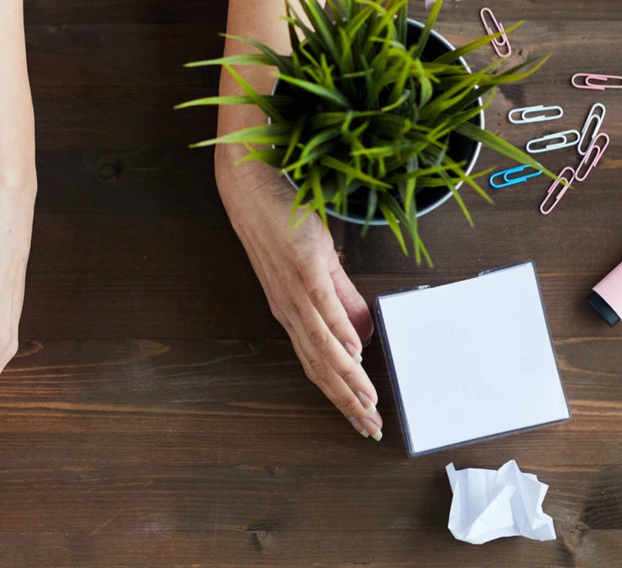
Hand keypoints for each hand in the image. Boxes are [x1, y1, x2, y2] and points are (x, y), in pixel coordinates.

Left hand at [217, 153, 382, 439]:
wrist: (252, 191)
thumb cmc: (282, 225)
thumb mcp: (317, 268)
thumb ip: (341, 301)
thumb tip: (361, 335)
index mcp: (291, 313)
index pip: (317, 365)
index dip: (339, 395)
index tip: (361, 421)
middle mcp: (290, 310)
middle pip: (320, 367)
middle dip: (346, 402)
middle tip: (370, 429)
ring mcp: (296, 292)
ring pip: (324, 347)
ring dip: (347, 379)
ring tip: (367, 403)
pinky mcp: (306, 270)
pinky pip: (325, 309)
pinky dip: (340, 334)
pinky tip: (356, 354)